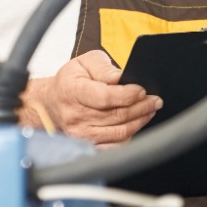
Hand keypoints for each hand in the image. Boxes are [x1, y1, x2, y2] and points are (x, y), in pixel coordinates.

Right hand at [36, 50, 159, 144]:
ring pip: (119, 131)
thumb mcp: (84, 63)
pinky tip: (138, 123)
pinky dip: (130, 134)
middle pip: (116, 115)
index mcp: (72, 91)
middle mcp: (75, 115)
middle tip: (155, 100)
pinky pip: (115, 144)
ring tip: (150, 110)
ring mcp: (80, 133)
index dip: (127, 95)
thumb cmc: (71, 80)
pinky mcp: (86, 144)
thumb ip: (104, 68)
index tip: (142, 90)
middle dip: (141, 107)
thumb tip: (122, 78)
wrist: (50, 102)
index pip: (105, 97)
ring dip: (140, 121)